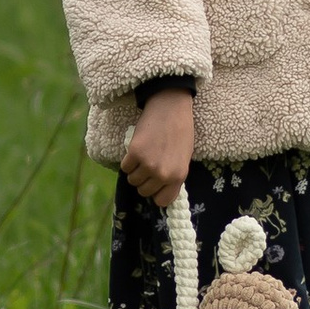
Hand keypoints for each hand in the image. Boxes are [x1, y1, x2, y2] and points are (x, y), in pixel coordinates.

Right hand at [122, 85, 194, 203]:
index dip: (156, 193)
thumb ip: (173, 176)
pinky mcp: (134, 153)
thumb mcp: (184, 158)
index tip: (154, 185)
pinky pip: (125, 167)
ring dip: (135, 171)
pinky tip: (136, 150)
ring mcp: (148, 164)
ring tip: (142, 157)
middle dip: (144, 181)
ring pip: (133, 180)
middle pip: (144, 191)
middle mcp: (163, 174)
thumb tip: (160, 190)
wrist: (171, 108)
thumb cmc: (181, 131)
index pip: (162, 201)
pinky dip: (127, 161)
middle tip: (147, 167)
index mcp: (178, 176)